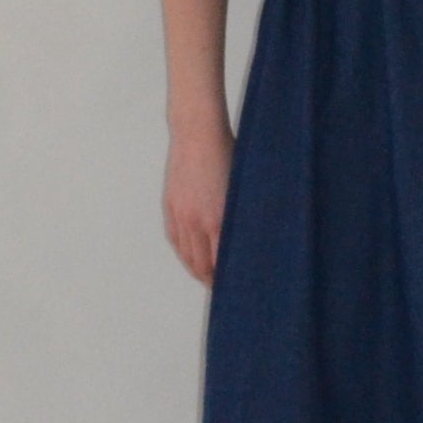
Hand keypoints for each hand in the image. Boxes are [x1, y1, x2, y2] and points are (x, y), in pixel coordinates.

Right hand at [163, 122, 232, 283]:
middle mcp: (197, 221)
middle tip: (223, 289)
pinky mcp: (171, 206)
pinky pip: (175, 239)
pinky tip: (191, 258)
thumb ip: (242, 215)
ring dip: (196, 270)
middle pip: (202, 264)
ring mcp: (181, 215)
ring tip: (207, 278)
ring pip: (186, 255)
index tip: (238, 287)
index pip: (222, 262)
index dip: (228, 278)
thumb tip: (251, 237)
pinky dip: (183, 253)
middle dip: (212, 280)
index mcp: (218, 218)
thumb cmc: (228, 154)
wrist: (197, 134)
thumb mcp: (242, 187)